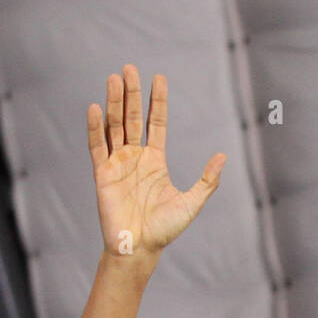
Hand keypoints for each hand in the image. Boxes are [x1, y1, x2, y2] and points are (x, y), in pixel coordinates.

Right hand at [88, 64, 224, 258]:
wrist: (139, 249)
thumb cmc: (164, 230)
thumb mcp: (191, 202)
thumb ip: (207, 180)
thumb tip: (222, 156)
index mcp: (155, 161)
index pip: (156, 123)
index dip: (157, 101)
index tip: (158, 78)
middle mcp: (135, 158)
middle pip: (132, 118)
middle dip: (132, 93)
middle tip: (129, 68)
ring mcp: (117, 164)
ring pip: (114, 126)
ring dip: (114, 103)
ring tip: (115, 79)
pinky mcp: (102, 174)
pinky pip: (97, 146)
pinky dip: (95, 128)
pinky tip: (95, 108)